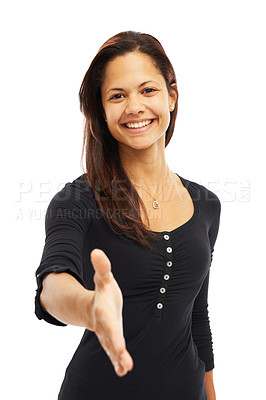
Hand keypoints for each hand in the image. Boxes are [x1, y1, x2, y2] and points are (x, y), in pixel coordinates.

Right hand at [89, 248, 133, 376]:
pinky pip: (115, 351)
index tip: (120, 346)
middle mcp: (104, 325)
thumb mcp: (103, 278)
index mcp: (103, 311)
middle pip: (111, 338)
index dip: (114, 333)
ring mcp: (108, 334)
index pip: (109, 323)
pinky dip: (118, 361)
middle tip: (124, 363)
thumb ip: (102, 267)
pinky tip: (125, 369)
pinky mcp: (112, 339)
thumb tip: (97, 251)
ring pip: (112, 348)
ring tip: (125, 369)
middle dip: (117, 350)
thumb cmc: (103, 291)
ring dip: (118, 359)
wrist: (95, 305)